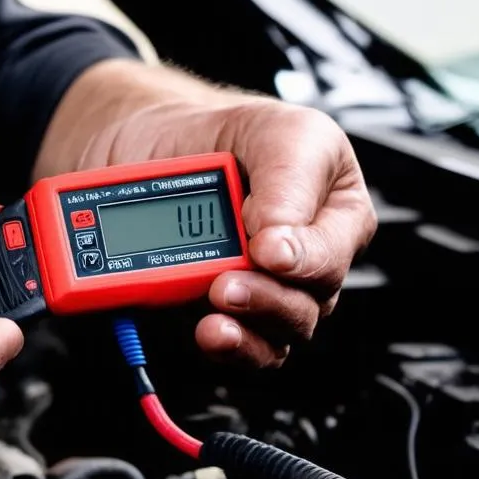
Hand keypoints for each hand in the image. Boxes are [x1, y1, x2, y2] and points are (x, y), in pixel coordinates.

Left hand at [45, 61, 377, 368]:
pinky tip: (207, 333)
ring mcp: (265, 294)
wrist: (144, 152)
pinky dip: (227, 347)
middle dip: (268, 299)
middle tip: (225, 285)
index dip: (304, 256)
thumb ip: (287, 174)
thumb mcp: (267, 128)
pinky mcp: (225, 319)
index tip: (265, 248)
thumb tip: (278, 233)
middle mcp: (305, 260)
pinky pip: (242, 350)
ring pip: (278, 335)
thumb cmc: (215, 137)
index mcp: (332, 210)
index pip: (335, 249)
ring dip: (247, 331)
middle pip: (310, 303)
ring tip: (211, 313)